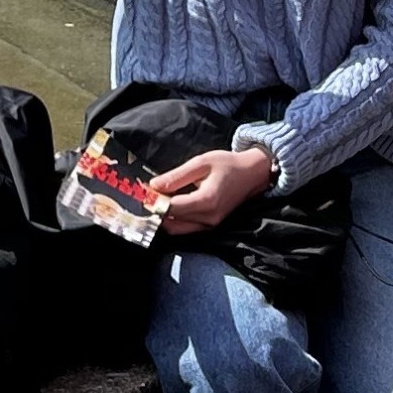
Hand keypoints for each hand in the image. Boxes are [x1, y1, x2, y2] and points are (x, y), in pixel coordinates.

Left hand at [150, 148, 274, 234]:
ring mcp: (211, 225)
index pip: (171, 208)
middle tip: (144, 197)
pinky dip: (174, 220)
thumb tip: (154, 186)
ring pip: (177, 229)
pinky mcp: (211, 226)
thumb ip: (176, 176)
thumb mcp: (201, 163)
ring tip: (154, 200)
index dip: (154, 202)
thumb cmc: (227, 165)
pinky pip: (187, 229)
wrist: (252, 174)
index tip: (141, 193)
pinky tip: (167, 206)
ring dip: (163, 218)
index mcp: (206, 201)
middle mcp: (208, 218)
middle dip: (156, 211)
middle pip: (171, 222)